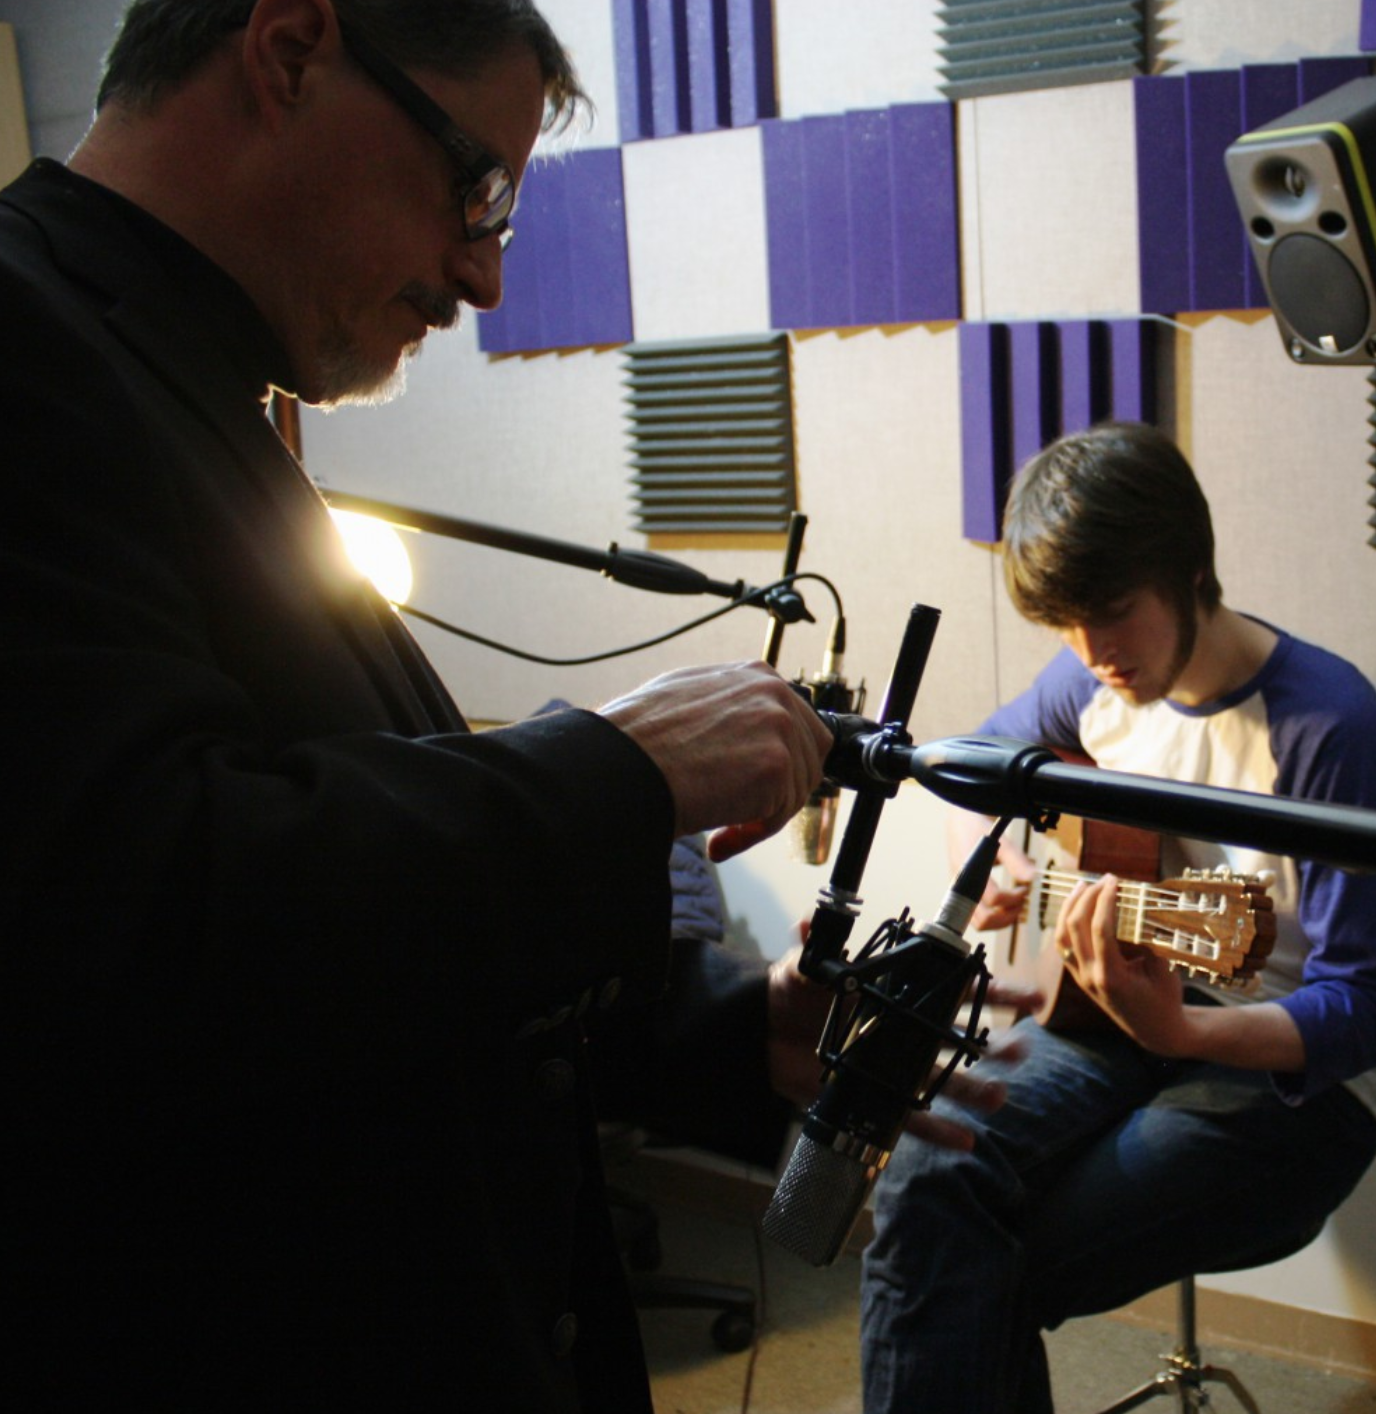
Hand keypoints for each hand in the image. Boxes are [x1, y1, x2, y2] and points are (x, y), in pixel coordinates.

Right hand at [599, 661, 831, 854]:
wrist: (623, 764)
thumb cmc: (638, 738)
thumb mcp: (688, 696)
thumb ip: (728, 705)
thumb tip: (741, 728)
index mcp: (756, 676)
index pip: (798, 723)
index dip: (780, 762)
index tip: (761, 785)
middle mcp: (774, 694)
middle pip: (810, 756)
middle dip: (782, 789)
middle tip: (748, 811)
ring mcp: (779, 727)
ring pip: (795, 789)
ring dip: (761, 815)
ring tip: (720, 824)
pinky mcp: (776, 765)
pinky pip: (778, 815)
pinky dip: (750, 834)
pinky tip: (719, 839)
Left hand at [764, 931, 1036, 1153]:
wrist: (764, 1034)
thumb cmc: (793, 991)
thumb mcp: (804, 966)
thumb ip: (813, 946)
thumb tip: (804, 920)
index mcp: (898, 993)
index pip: (952, 990)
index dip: (991, 992)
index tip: (1027, 998)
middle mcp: (904, 1029)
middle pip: (959, 1037)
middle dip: (995, 1044)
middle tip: (1021, 1051)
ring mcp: (892, 1065)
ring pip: (943, 1078)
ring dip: (974, 1088)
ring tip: (999, 1097)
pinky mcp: (875, 1096)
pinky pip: (911, 1116)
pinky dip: (938, 1130)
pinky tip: (965, 1139)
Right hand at [948, 808, 1035, 931]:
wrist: (960, 822)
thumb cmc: (980, 830)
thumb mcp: (1001, 841)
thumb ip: (1016, 861)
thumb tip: (1032, 879)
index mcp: (970, 871)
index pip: (993, 898)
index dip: (1014, 897)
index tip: (1025, 889)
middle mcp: (962, 886)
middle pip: (983, 919)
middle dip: (1008, 915)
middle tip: (1021, 903)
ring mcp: (960, 893)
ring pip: (978, 923)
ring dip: (1000, 921)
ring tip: (1014, 907)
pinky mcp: (962, 895)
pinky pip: (975, 917)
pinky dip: (992, 918)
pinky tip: (1004, 906)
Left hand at [1055, 874, 1184, 1050]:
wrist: (1156, 1031)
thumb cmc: (1165, 999)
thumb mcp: (1164, 969)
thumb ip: (1148, 941)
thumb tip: (1136, 907)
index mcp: (1112, 977)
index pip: (1100, 930)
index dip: (1104, 901)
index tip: (1113, 880)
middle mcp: (1090, 977)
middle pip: (1074, 929)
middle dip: (1086, 898)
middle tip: (1102, 879)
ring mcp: (1081, 978)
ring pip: (1061, 937)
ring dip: (1069, 908)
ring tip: (1083, 886)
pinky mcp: (1078, 977)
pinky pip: (1063, 947)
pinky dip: (1066, 924)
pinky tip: (1077, 908)